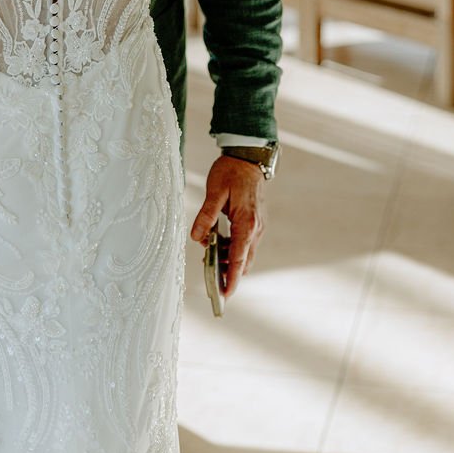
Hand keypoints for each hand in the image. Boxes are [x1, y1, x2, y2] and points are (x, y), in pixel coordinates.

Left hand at [189, 155, 265, 297]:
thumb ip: (206, 216)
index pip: (238, 258)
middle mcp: (255, 229)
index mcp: (246, 223)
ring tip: (210, 258)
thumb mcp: (214, 192)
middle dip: (228, 273)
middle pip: (243, 261)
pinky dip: (233, 248)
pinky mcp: (255, 222)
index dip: (231, 278)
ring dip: (229, 259)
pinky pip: (245, 243)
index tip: (225, 294)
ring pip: (244, 253)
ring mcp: (257, 226)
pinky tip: (218, 242)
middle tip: (211, 280)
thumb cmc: (231, 172)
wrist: (248, 157)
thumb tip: (196, 238)